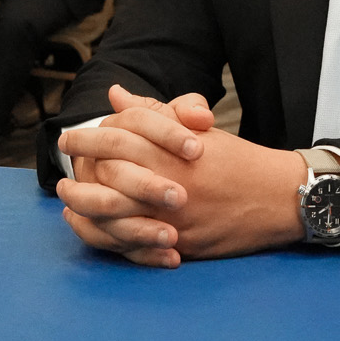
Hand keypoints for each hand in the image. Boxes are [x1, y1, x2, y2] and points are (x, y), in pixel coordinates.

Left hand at [57, 84, 303, 266]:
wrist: (278, 198)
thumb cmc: (237, 160)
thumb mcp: (197, 129)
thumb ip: (154, 112)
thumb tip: (117, 95)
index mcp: (172, 151)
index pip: (118, 138)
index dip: (88, 137)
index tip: (69, 137)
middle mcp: (168, 183)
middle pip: (108, 177)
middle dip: (78, 173)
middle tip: (61, 170)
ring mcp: (173, 217)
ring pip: (114, 215)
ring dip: (83, 207)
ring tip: (67, 201)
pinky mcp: (179, 244)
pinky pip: (132, 245)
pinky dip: (105, 237)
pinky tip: (89, 227)